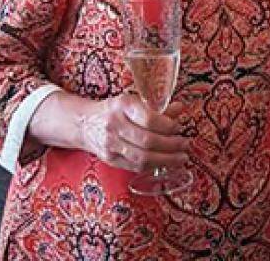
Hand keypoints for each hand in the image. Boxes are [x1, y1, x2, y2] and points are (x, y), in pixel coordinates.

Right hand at [76, 94, 190, 172]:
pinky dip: (153, 166)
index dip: (167, 126)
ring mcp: (110, 144)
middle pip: (147, 140)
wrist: (84, 123)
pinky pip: (135, 166)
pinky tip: (166, 163)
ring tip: (181, 157)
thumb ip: (157, 107)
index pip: (149, 119)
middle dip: (171, 145)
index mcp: (123, 106)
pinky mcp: (110, 159)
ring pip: (142, 157)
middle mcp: (114, 125)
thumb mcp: (134, 102)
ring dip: (166, 159)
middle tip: (186, 144)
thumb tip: (180, 108)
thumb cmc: (115, 110)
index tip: (179, 128)